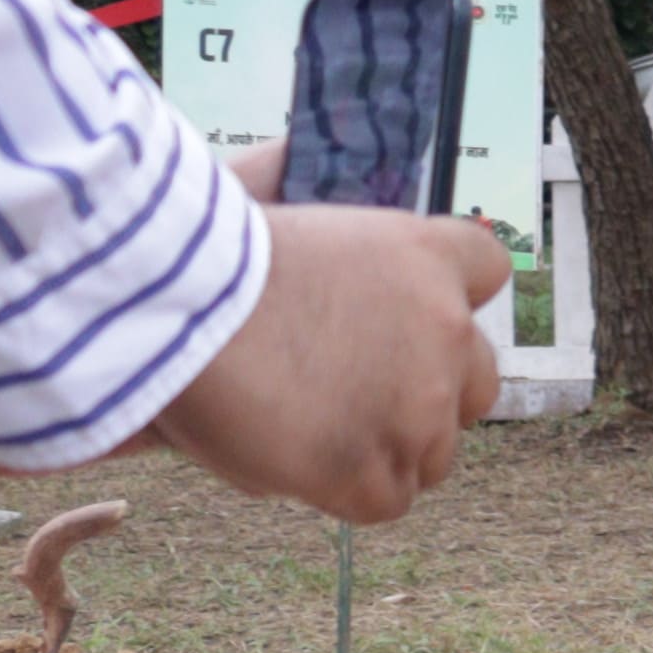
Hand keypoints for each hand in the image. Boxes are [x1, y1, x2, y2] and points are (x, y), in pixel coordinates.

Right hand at [138, 205, 510, 523]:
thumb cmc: (197, 253)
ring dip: (387, 449)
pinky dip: (348, 493)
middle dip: (430, 394)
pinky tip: (303, 468)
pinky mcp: (371, 469)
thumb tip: (288, 153)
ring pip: (435, 451)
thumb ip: (307, 196)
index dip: (449, 298)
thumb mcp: (268, 200)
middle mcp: (443, 330)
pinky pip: (387, 499)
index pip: (487, 269)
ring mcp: (416, 407)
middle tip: (361, 396)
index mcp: (426, 255)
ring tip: (318, 435)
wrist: (165, 310)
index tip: (407, 317)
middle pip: (476, 381)